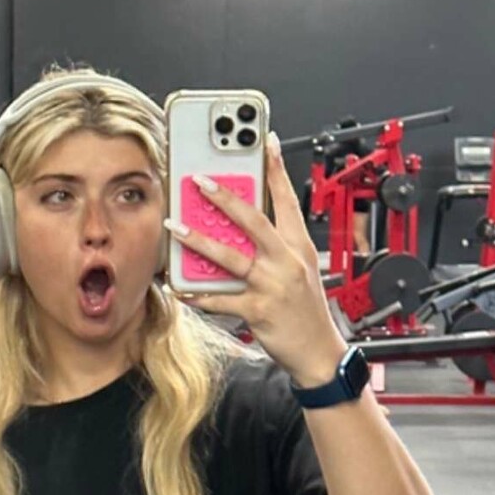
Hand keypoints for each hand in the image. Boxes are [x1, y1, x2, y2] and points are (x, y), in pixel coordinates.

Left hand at [166, 135, 347, 388]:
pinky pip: (221, 299)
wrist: (319, 352)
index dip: (276, 169)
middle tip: (200, 180)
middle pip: (254, 220)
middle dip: (225, 197)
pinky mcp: (258, 309)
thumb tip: (240, 229)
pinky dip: (199, 295)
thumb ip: (275, 248)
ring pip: (231, 256)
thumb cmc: (306, 311)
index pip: (288, 200)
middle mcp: (287, 261)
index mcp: (299, 247)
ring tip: (176, 227)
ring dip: (199, 240)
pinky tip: (181, 288)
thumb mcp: (300, 271)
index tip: (265, 141)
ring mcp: (272, 285)